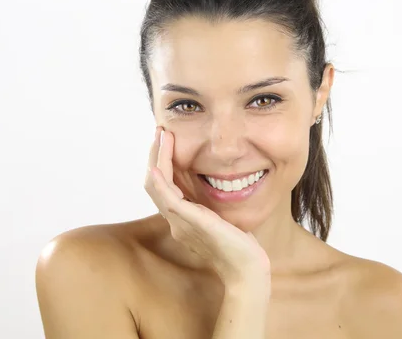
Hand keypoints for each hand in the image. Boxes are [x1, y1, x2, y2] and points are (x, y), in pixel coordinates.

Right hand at [143, 127, 270, 284]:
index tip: (168, 140)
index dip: (163, 162)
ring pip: (156, 185)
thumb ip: (215, 206)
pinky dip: (161, 178)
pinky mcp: (189, 221)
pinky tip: (159, 163)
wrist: (246, 269)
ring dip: (157, 158)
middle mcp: (176, 221)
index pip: (164, 186)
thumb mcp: (225, 220)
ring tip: (162, 136)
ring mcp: (180, 222)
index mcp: (183, 219)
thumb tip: (221, 187)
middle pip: (154, 183)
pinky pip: (167, 197)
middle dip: (156, 155)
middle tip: (160, 131)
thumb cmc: (241, 247)